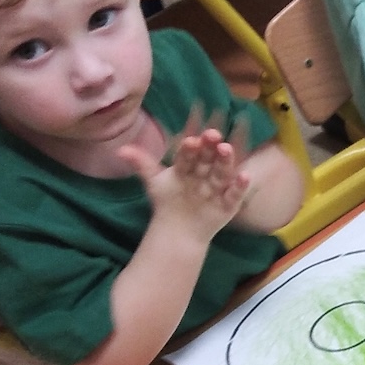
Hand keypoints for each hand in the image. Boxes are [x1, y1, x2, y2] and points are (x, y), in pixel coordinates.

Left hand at [122, 120, 246, 241]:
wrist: (177, 230)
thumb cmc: (168, 201)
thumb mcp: (154, 182)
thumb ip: (142, 164)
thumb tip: (120, 150)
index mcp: (188, 165)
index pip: (188, 154)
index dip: (190, 148)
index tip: (191, 140)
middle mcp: (205, 173)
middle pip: (208, 158)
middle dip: (211, 148)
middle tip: (213, 135)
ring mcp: (218, 186)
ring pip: (222, 172)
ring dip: (226, 160)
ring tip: (226, 148)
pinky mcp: (229, 202)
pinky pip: (235, 193)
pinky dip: (240, 185)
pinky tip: (245, 176)